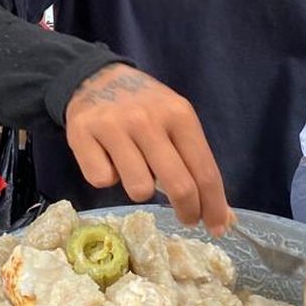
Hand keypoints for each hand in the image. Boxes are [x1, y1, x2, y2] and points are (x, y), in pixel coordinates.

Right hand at [65, 63, 230, 234]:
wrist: (96, 78)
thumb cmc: (144, 106)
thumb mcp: (176, 121)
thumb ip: (196, 163)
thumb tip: (223, 216)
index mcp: (178, 114)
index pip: (204, 170)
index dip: (214, 206)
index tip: (218, 227)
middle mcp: (146, 119)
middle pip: (178, 185)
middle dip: (187, 211)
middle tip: (186, 218)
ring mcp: (113, 126)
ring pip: (139, 189)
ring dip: (140, 189)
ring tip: (135, 169)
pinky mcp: (82, 134)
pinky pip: (102, 181)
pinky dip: (107, 177)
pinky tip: (107, 158)